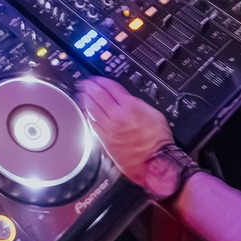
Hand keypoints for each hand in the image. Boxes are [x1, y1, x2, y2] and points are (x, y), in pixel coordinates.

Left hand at [77, 77, 176, 195]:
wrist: (155, 161)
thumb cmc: (158, 141)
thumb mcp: (154, 113)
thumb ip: (137, 103)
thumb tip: (127, 99)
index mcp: (130, 106)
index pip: (111, 87)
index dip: (102, 80)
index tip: (97, 79)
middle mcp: (117, 116)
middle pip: (98, 96)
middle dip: (90, 87)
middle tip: (85, 83)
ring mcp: (109, 128)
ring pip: (92, 109)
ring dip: (85, 99)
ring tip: (82, 94)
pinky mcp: (105, 140)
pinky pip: (92, 124)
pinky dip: (88, 116)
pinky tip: (87, 112)